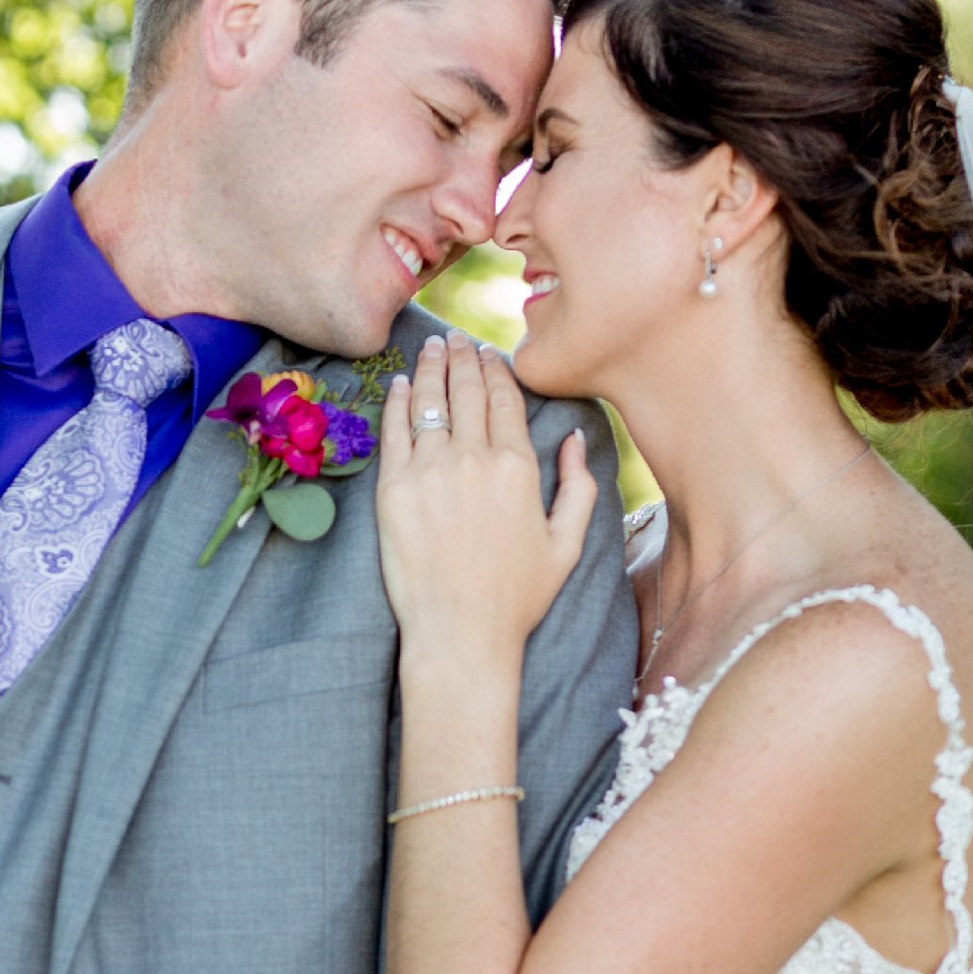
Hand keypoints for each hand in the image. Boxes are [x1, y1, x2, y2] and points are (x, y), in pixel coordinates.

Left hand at [377, 333, 599, 656]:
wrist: (461, 635)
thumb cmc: (517, 599)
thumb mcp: (567, 544)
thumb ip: (578, 486)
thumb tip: (574, 439)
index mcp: (518, 468)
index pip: (504, 400)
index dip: (496, 370)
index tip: (488, 353)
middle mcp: (474, 460)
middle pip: (467, 391)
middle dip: (462, 357)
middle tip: (456, 338)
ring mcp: (430, 472)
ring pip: (430, 402)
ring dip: (432, 367)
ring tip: (432, 347)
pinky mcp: (394, 490)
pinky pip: (395, 430)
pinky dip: (398, 401)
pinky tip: (401, 384)